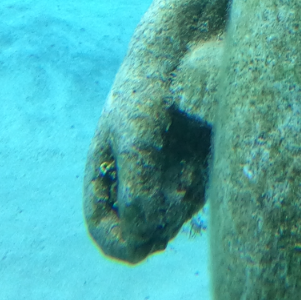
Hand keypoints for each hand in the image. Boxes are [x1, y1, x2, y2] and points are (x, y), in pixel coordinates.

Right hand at [83, 76, 211, 262]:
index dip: (119, 243)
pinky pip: (193, 199)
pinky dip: (195, 192)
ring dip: (179, 207)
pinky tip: (197, 166)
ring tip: (186, 171)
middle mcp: (132, 178)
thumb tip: (143, 236)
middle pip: (140, 229)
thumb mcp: (136, 139)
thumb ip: (136, 188)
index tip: (144, 247)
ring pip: (169, 218)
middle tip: (174, 203)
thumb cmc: (149, 92)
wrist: (184, 52)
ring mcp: (162, 175)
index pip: (102, 226)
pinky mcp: (191, 168)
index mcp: (104, 172)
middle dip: (157, 224)